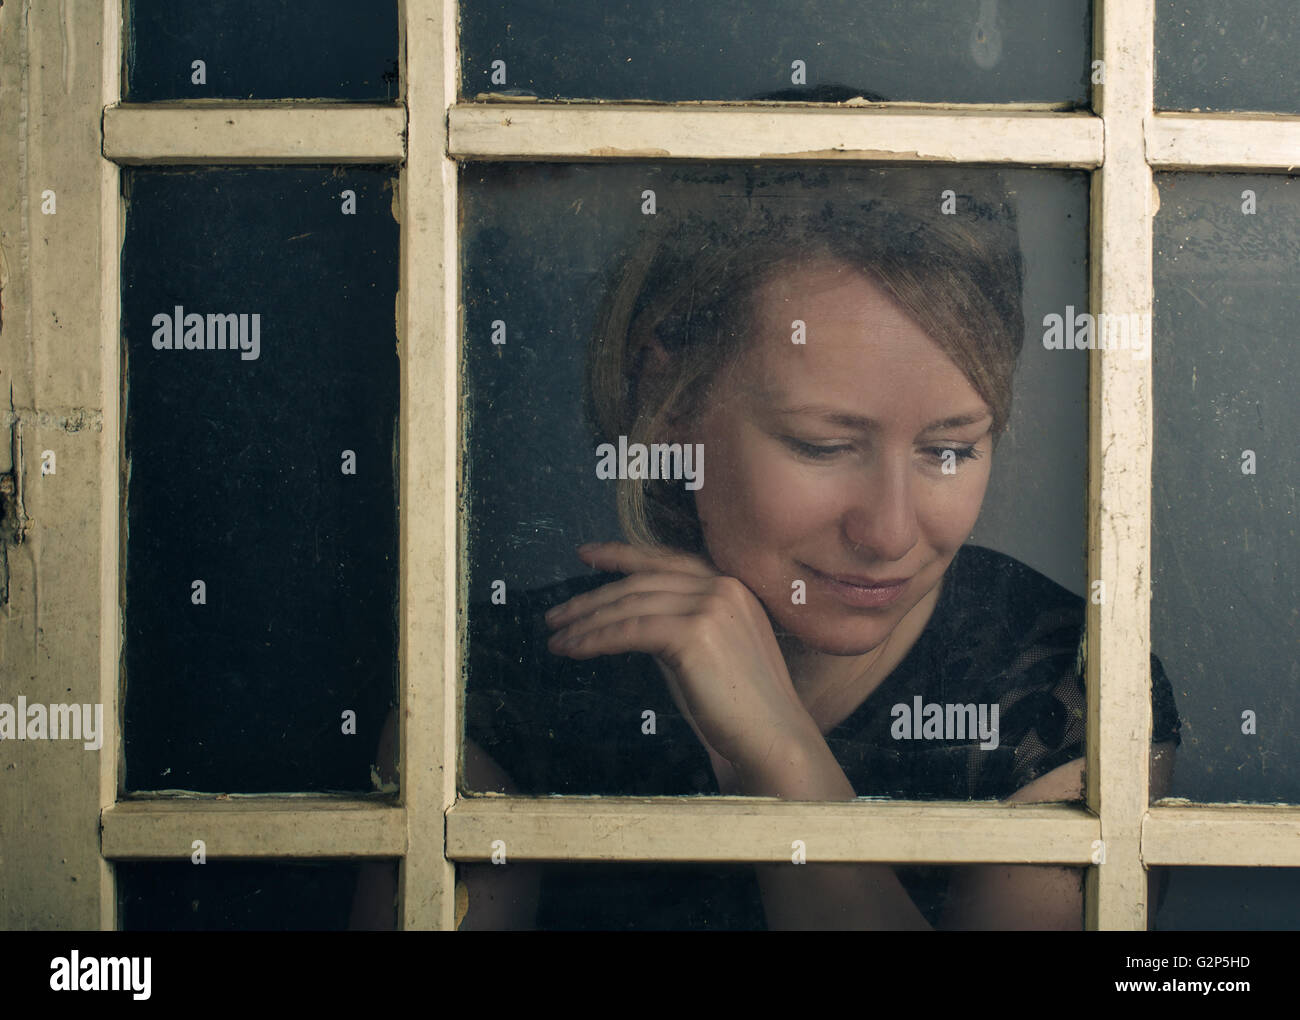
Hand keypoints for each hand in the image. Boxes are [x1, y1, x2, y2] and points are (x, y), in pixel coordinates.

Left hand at [544, 541, 822, 777]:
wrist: (773, 738)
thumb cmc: (739, 709)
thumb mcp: (706, 653)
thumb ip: (675, 628)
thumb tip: (627, 621)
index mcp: (731, 587)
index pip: (666, 561)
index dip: (622, 555)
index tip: (587, 553)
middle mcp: (722, 587)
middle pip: (641, 582)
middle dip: (592, 597)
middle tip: (556, 614)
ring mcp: (711, 606)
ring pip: (630, 605)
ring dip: (585, 622)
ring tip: (556, 638)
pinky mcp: (694, 633)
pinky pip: (629, 631)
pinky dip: (595, 639)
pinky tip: (573, 649)